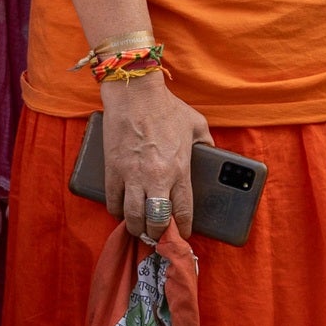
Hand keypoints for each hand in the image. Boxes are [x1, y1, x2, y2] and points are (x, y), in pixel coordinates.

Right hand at [100, 71, 211, 241]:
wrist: (134, 92)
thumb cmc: (166, 107)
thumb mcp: (196, 124)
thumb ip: (207, 143)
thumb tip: (213, 154)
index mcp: (179, 170)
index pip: (183, 212)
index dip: (183, 229)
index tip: (182, 233)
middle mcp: (156, 178)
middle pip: (157, 221)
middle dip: (158, 232)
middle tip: (159, 232)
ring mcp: (132, 176)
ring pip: (133, 217)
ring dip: (137, 227)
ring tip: (140, 227)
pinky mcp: (112, 170)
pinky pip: (112, 202)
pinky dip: (117, 211)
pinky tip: (121, 210)